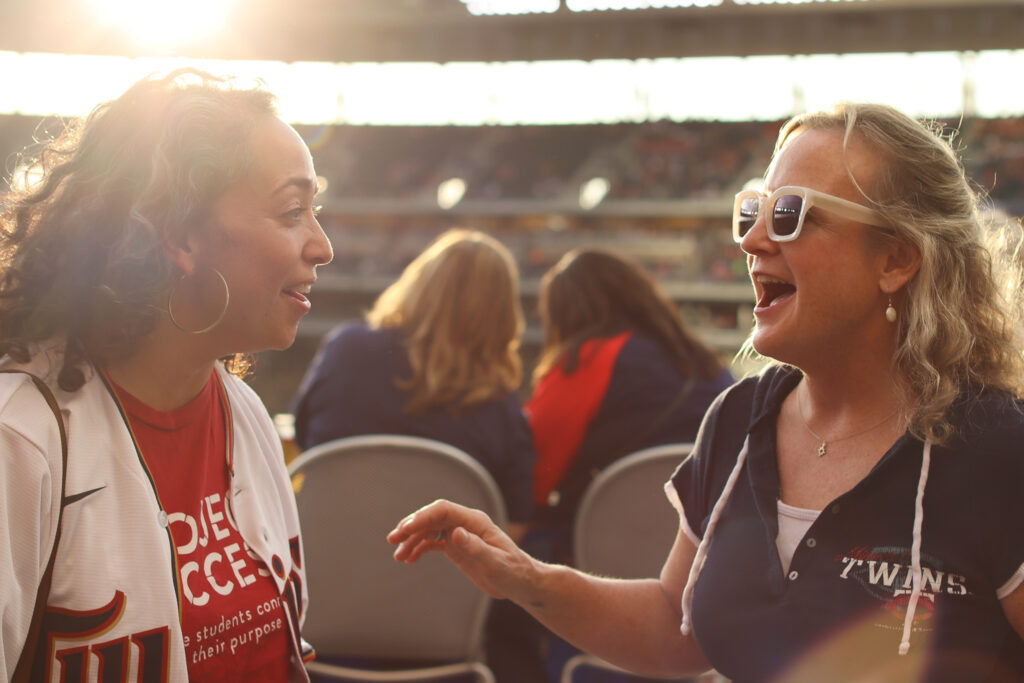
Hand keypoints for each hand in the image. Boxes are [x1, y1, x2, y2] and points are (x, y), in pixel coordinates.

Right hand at [386, 499, 535, 601]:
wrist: (521, 582)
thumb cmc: (513, 572)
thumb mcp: (496, 563)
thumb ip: (476, 548)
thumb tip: (455, 533)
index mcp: (475, 521)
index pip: (443, 510)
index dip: (422, 516)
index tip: (405, 529)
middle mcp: (465, 523)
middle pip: (432, 517)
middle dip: (411, 526)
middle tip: (393, 539)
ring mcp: (460, 534)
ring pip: (429, 530)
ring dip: (412, 540)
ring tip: (398, 556)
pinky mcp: (457, 546)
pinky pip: (433, 543)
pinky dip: (419, 548)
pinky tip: (409, 559)